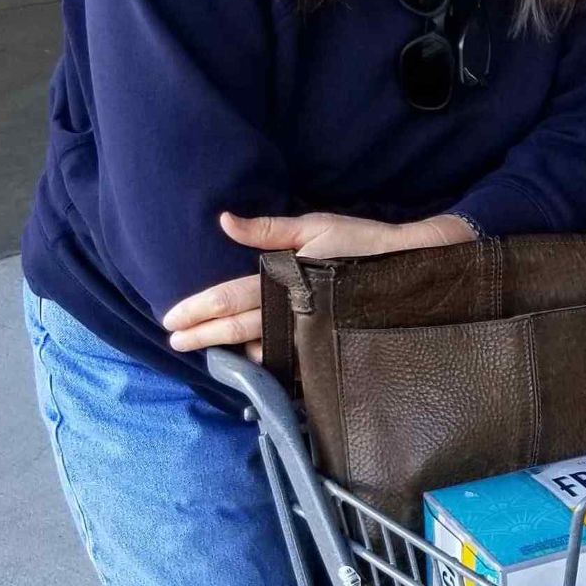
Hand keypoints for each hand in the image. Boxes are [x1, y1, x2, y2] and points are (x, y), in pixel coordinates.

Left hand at [160, 209, 475, 358]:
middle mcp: (293, 310)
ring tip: (210, 354)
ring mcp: (310, 332)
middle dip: (203, 337)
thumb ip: (266, 231)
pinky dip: (270, 363)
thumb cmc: (362, 243)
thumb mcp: (313, 225)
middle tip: (174, 344)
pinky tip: (255, 364)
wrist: (414, 267)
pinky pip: (292, 361)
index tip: (171, 321)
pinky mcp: (328, 345)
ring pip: (262, 350)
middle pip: (237, 329)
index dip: (197, 310)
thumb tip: (223, 221)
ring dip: (233, 352)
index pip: (229, 298)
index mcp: (284, 278)